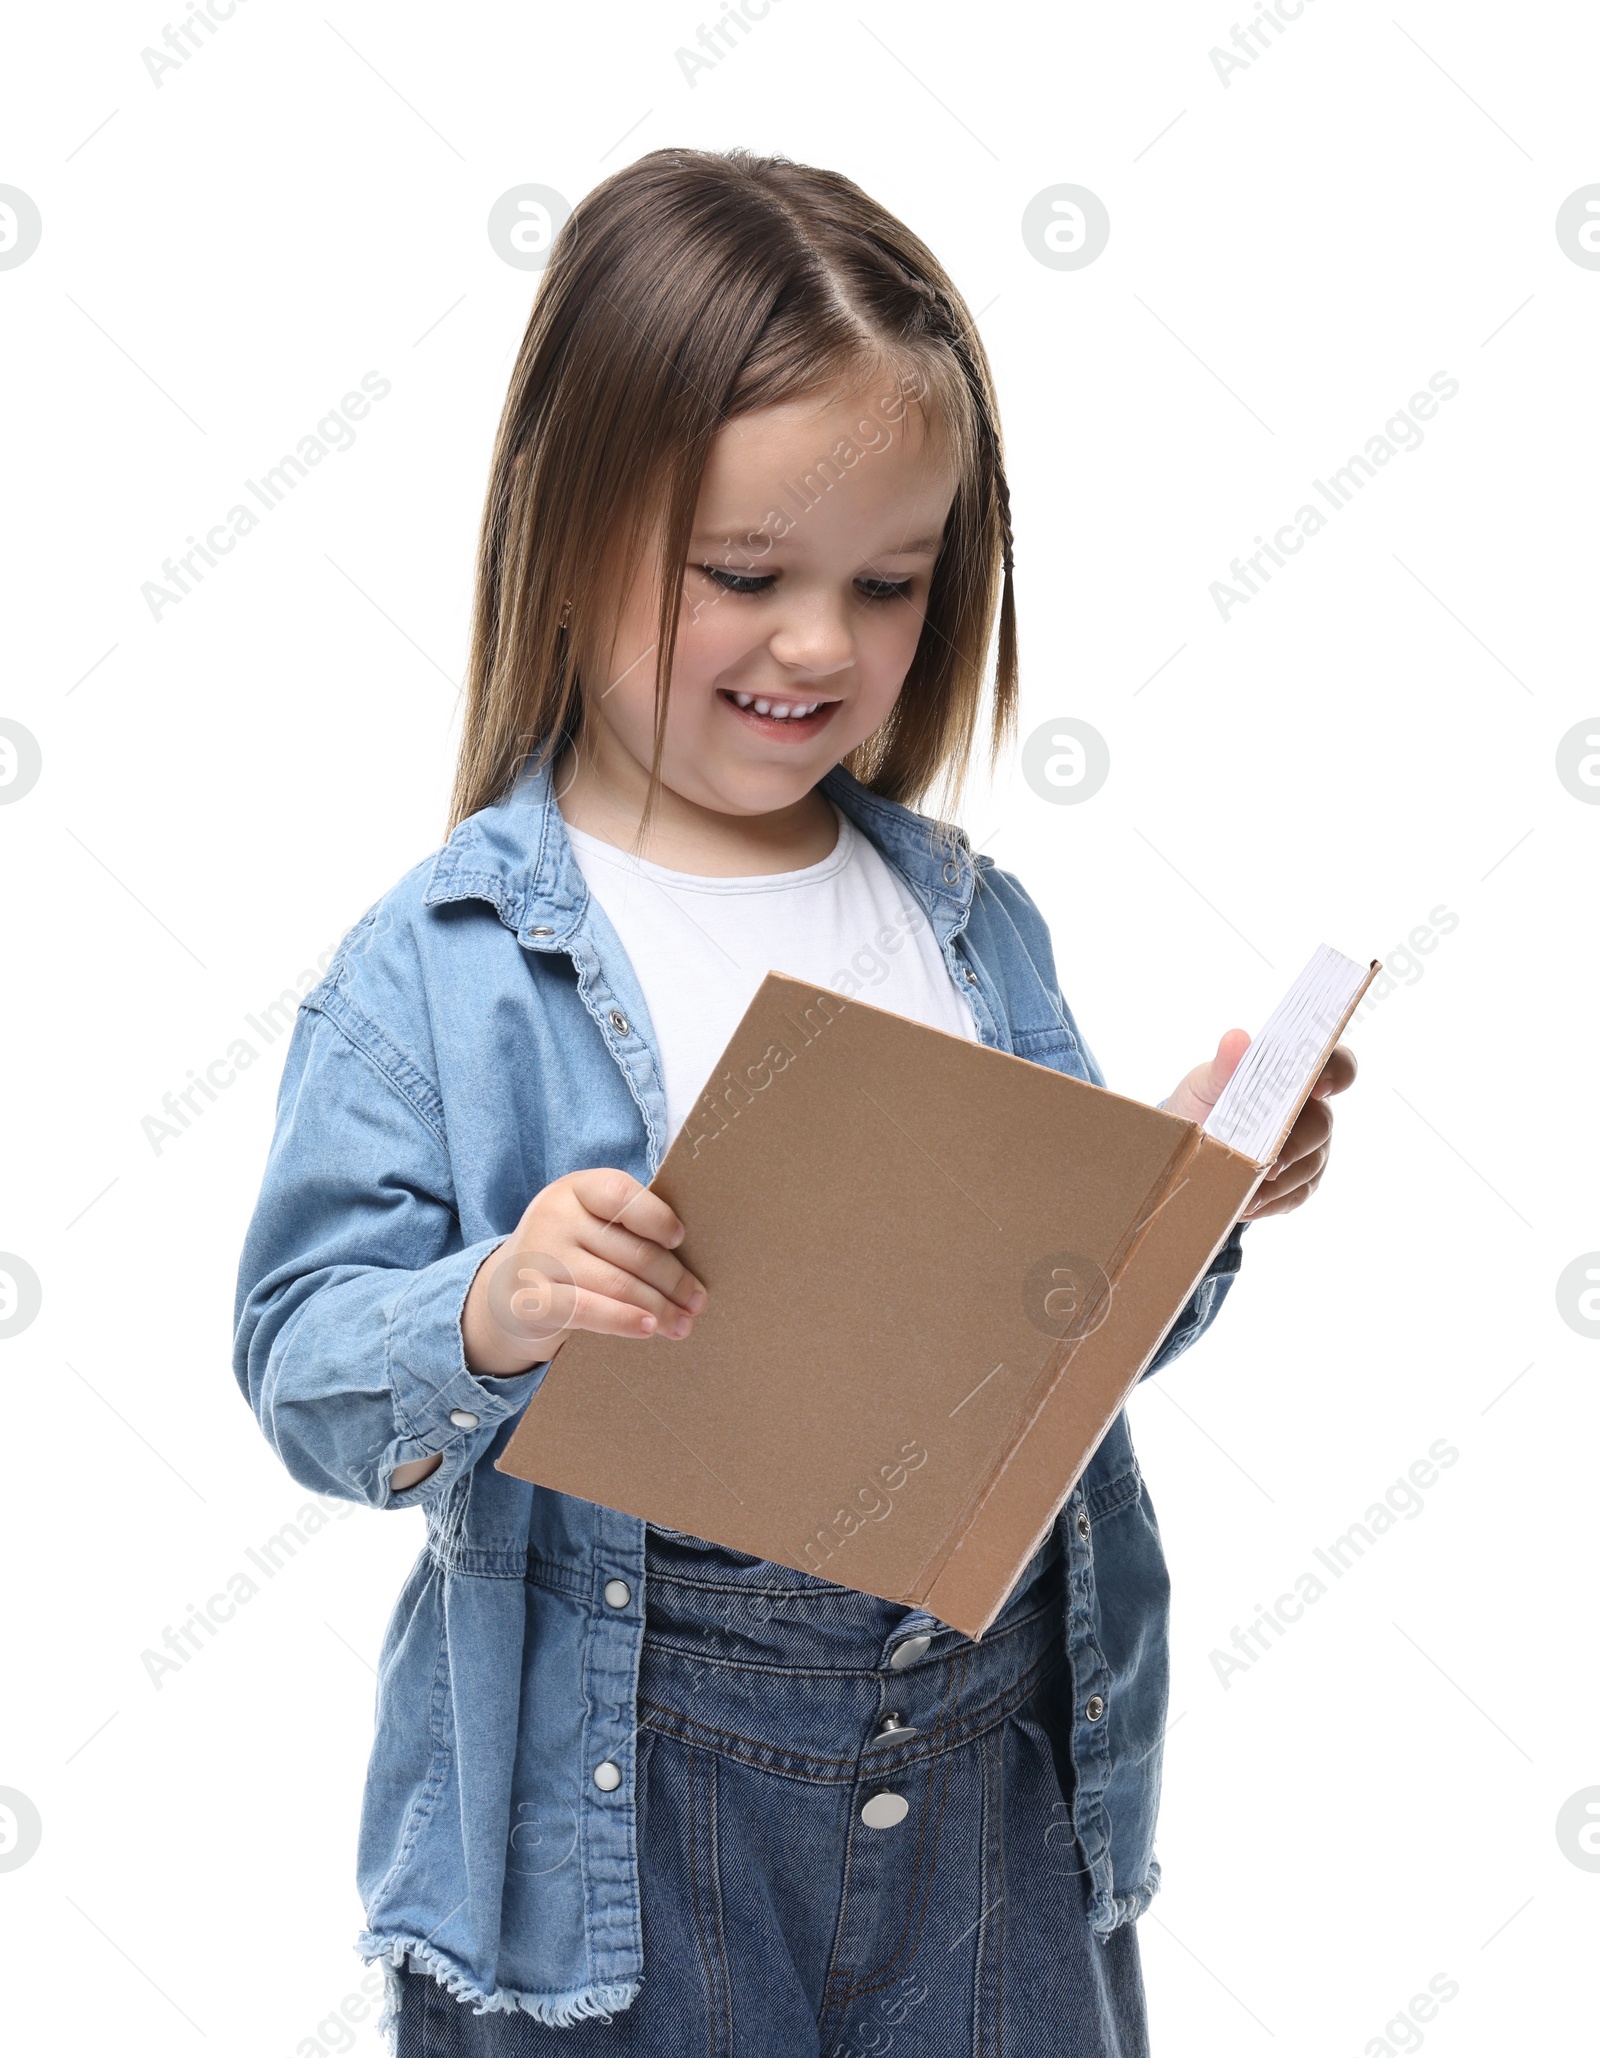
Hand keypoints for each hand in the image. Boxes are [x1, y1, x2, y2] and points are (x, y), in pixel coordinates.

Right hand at [461, 1168, 707, 1376]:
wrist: (505, 1295)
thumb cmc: (568, 1256)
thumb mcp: (589, 1227)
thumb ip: (628, 1229)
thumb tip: (691, 1259)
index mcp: (574, 1189)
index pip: (620, 1193)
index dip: (655, 1216)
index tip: (680, 1240)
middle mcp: (553, 1217)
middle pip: (630, 1249)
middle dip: (673, 1279)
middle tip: (698, 1301)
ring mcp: (539, 1258)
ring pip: (618, 1284)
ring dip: (660, 1307)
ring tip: (683, 1324)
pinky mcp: (531, 1300)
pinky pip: (588, 1311)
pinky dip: (624, 1321)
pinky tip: (649, 1328)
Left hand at [1163, 1031, 1358, 1222]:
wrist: (1187, 1147)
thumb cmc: (1204, 1105)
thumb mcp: (1205, 1084)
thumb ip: (1224, 1066)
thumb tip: (1236, 1038)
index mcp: (1294, 1077)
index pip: (1334, 1064)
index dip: (1338, 1073)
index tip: (1319, 1088)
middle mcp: (1312, 1110)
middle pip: (1322, 1124)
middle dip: (1296, 1145)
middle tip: (1270, 1164)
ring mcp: (1312, 1147)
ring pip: (1311, 1164)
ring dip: (1279, 1182)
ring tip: (1246, 1194)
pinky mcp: (1302, 1181)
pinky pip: (1297, 1194)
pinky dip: (1272, 1201)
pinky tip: (1248, 1205)